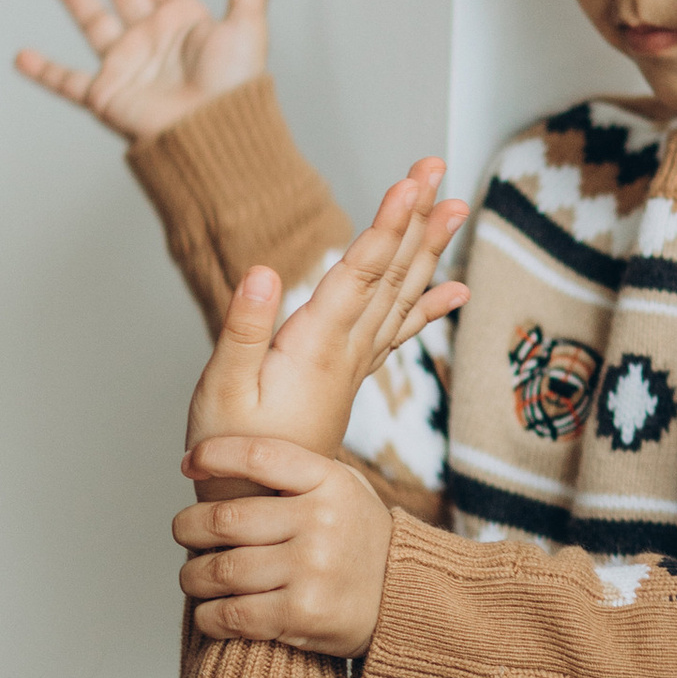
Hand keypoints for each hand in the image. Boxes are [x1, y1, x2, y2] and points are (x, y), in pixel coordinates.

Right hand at [14, 0, 272, 142]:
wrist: (212, 134)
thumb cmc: (234, 89)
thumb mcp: (247, 29)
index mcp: (184, 21)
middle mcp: (153, 39)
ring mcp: (128, 64)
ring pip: (92, 19)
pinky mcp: (107, 95)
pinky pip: (68, 82)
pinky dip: (44, 72)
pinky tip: (23, 57)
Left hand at [175, 443, 395, 653]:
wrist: (406, 602)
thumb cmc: (359, 542)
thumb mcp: (343, 490)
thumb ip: (295, 472)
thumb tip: (222, 458)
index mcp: (329, 482)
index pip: (260, 456)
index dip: (216, 455)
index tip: (191, 464)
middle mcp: (320, 521)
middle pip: (226, 519)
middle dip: (189, 528)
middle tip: (184, 533)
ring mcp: (311, 568)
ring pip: (221, 569)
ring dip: (193, 576)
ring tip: (194, 577)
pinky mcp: (302, 614)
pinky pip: (233, 614)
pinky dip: (209, 616)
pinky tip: (210, 612)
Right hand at [184, 160, 467, 467]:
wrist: (263, 509)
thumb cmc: (232, 452)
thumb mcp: (222, 391)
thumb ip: (242, 328)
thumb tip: (264, 271)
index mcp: (316, 345)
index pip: (360, 271)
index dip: (387, 224)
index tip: (411, 183)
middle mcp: (346, 350)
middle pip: (391, 272)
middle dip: (415, 217)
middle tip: (437, 168)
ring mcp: (354, 363)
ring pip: (401, 295)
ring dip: (427, 248)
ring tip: (455, 206)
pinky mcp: (349, 375)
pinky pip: (398, 330)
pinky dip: (428, 305)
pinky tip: (454, 288)